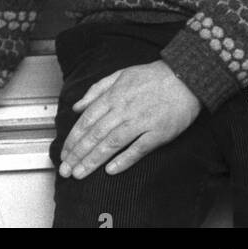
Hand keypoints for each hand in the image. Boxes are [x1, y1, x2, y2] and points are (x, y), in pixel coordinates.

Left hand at [58, 61, 200, 178]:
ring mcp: (141, 122)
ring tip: (80, 173)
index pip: (87, 120)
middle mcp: (124, 109)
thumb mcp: (120, 75)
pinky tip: (111, 171)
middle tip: (65, 170)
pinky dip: (124, 160)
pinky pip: (138, 149)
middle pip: (95, 134)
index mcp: (114, 95)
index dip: (73, 138)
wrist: (184, 78)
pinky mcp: (158, 133)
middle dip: (78, 154)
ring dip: (94, 160)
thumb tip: (77, 106)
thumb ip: (96, 90)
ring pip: (112, 143)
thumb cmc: (152, 77)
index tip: (63, 153)